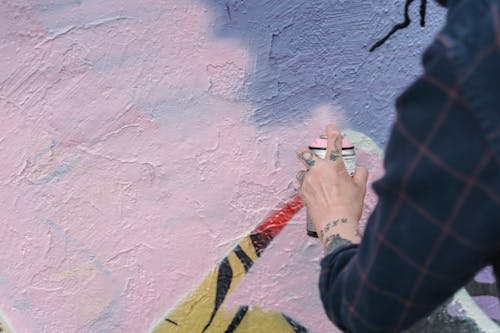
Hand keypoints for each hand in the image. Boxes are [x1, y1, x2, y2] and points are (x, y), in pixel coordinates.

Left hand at [296, 124, 368, 251]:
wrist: (335, 224)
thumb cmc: (349, 206)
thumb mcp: (361, 187)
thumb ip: (360, 173)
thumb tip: (358, 169)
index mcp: (334, 165)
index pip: (333, 141)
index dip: (332, 131)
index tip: (330, 128)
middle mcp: (318, 170)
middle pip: (304, 153)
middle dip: (304, 151)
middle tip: (306, 152)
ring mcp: (307, 181)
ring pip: (301, 171)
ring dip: (307, 173)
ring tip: (315, 181)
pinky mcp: (302, 192)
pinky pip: (301, 184)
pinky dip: (307, 186)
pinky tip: (315, 193)